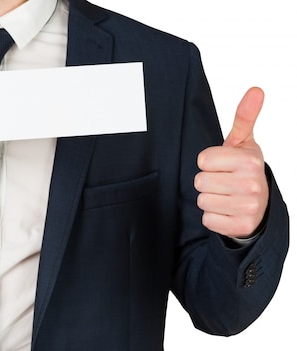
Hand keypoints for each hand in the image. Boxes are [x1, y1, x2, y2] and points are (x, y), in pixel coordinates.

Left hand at [195, 87, 267, 238]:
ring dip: (210, 199)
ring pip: (202, 201)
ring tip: (225, 196)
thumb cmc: (244, 170)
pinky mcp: (241, 226)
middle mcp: (251, 183)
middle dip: (208, 181)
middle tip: (224, 182)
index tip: (222, 165)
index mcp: (249, 160)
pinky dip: (213, 217)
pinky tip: (227, 211)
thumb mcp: (243, 142)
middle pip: (200, 181)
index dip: (208, 163)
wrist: (260, 204)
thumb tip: (255, 90)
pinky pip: (208, 220)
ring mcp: (248, 206)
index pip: (202, 160)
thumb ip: (244, 116)